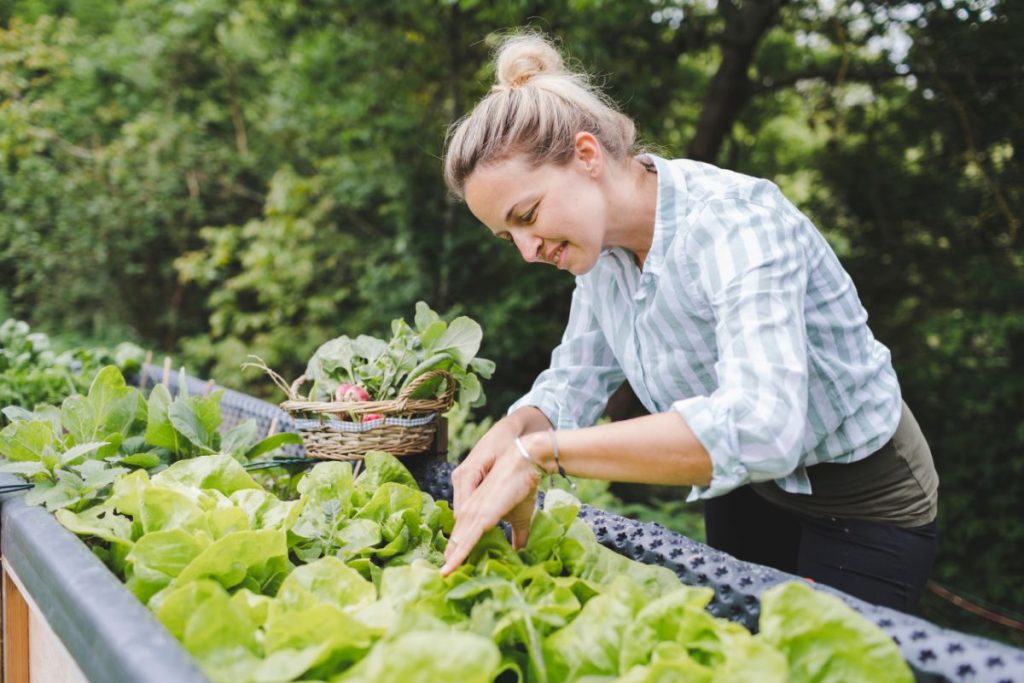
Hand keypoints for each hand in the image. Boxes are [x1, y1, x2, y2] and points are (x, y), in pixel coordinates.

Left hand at [441, 434, 543, 575]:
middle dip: (450, 557)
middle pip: (456, 538)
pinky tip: (450, 567)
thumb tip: (521, 552)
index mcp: (474, 509)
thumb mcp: (520, 517)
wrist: (525, 462)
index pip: (462, 533)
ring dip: (451, 559)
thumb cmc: (522, 486)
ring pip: (458, 540)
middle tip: (443, 577)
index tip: (452, 567)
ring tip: (444, 577)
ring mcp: (472, 511)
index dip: (457, 549)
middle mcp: (469, 509)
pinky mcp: (480, 514)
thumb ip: (517, 535)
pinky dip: (458, 554)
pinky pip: (466, 538)